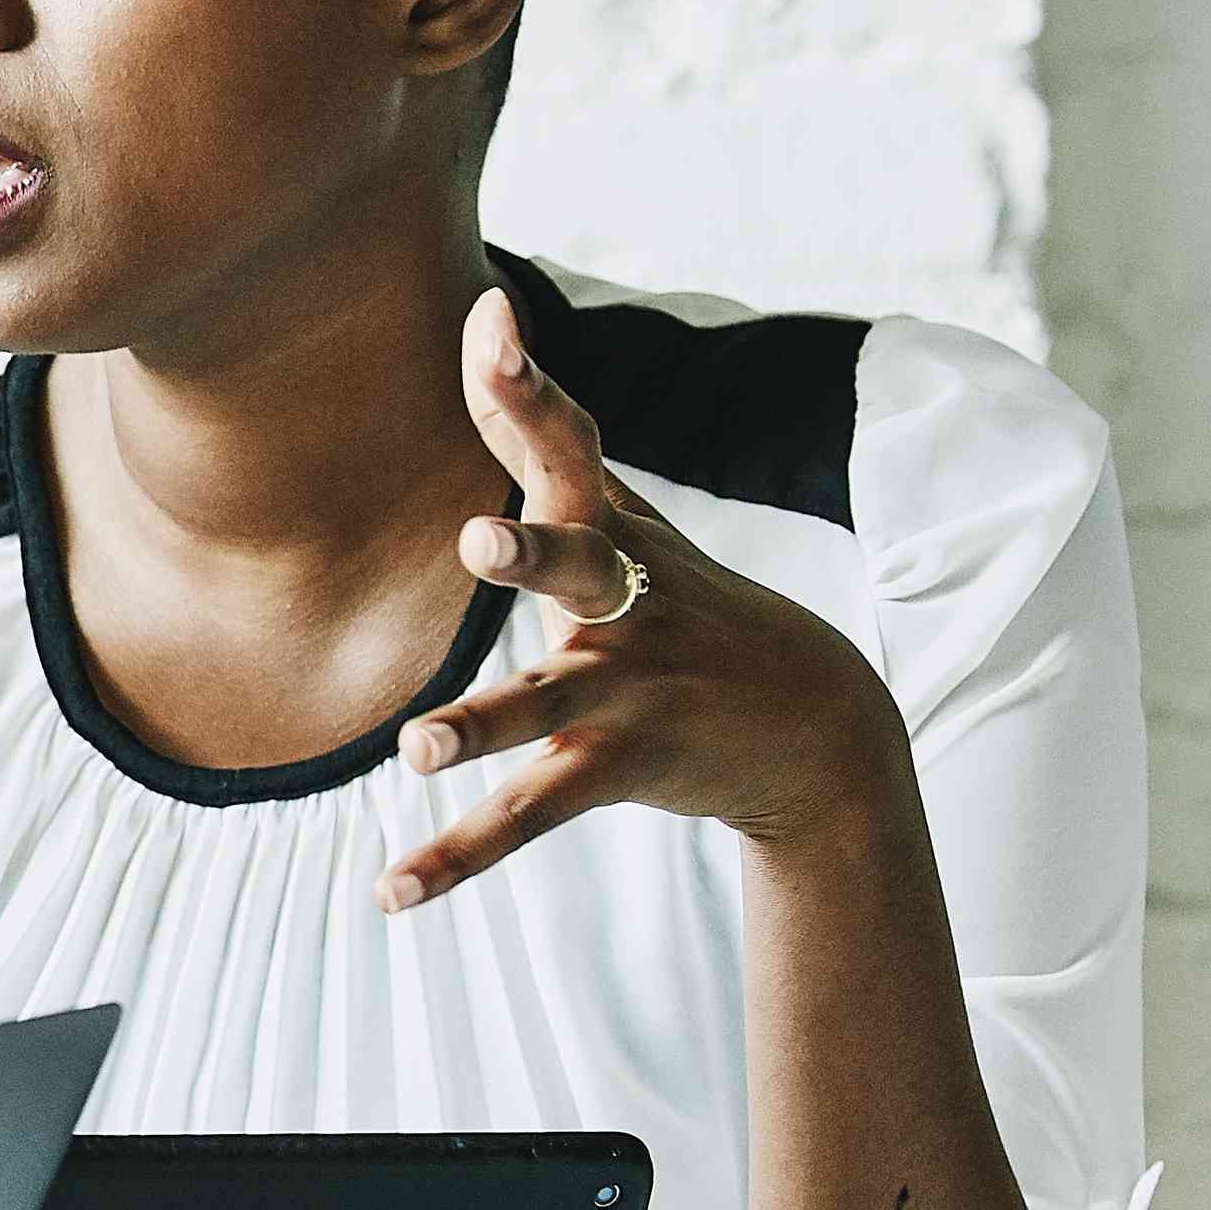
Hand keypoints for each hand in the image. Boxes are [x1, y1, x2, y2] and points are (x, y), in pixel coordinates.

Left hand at [378, 286, 911, 912]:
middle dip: (534, 551)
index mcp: (617, 534)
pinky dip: (457, 857)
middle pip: (579, 568)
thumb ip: (544, 431)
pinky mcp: (621, 767)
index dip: (526, 387)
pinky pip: (528, 814)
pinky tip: (389, 892)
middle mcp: (625, 605)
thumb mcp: (628, 517)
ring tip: (417, 749)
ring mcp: (628, 690)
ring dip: (481, 725)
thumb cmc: (691, 603)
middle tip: (480, 538)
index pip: (568, 445)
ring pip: (544, 706)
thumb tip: (481, 317)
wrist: (821, 729)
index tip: (491, 323)